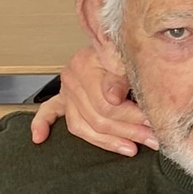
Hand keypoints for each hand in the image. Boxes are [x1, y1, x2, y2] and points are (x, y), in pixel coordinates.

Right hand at [30, 47, 156, 154]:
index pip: (106, 104)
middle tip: (151, 139)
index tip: (152, 124)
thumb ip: (120, 78)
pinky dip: (42, 124)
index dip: (131, 117)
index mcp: (84, 65)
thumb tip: (113, 97)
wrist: (115, 45)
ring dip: (108, 141)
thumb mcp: (126, 60)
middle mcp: (71, 78)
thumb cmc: (122, 53)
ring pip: (81, 126)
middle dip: (128, 131)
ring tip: (130, 148)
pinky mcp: (62, 99)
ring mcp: (65, 91)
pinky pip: (48, 112)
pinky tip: (40, 137)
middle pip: (96, 118)